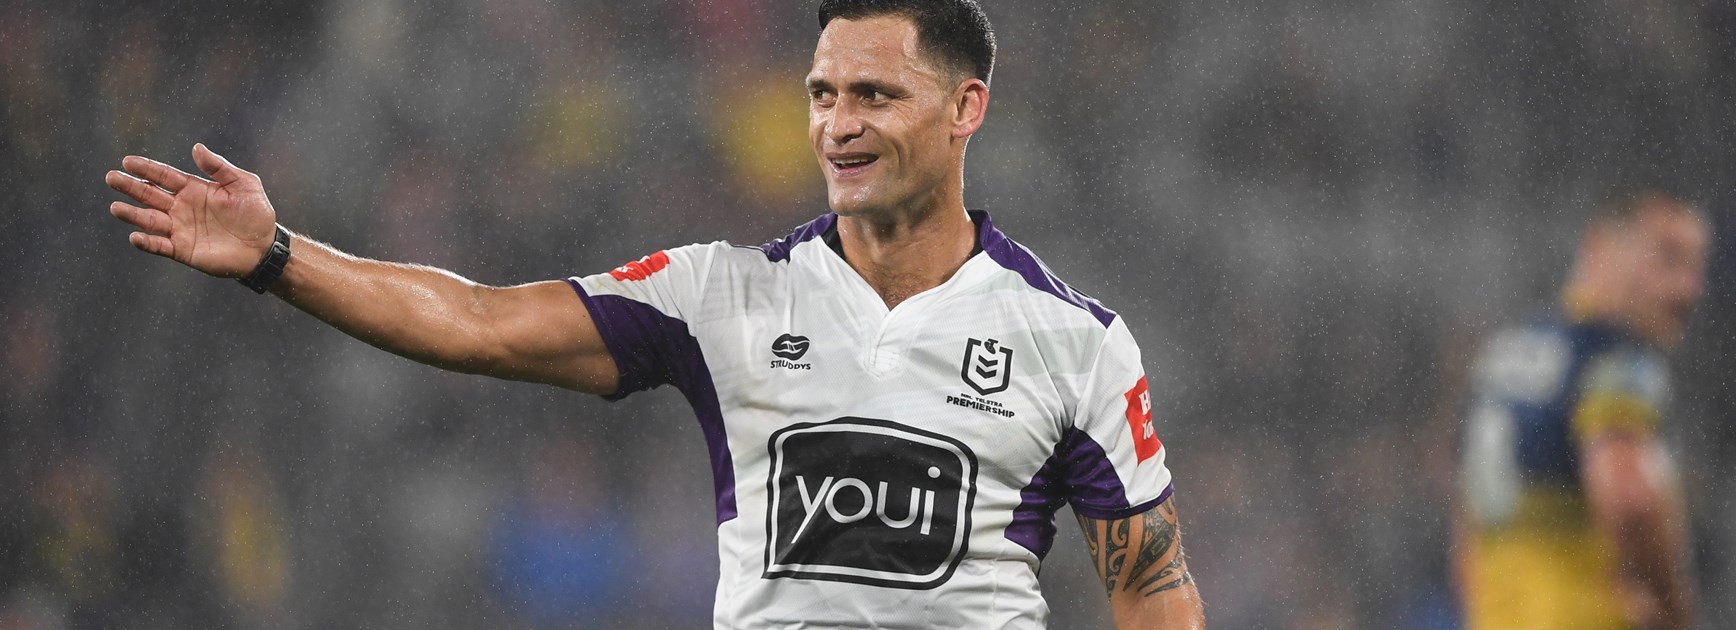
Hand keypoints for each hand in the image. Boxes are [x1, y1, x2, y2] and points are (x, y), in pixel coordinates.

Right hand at [105, 143, 277, 277]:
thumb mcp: (243, 183)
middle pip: (150, 194)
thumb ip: (219, 167)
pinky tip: (135, 236)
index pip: (163, 176)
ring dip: (132, 214)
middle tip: (111, 177)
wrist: (264, 246)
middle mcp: (181, 207)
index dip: (146, 168)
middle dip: (130, 186)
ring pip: (149, 219)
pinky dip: (147, 242)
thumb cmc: (256, 213)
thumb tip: (196, 147)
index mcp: (193, 189)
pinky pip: (160, 245)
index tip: (127, 161)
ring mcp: (180, 229)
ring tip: (115, 207)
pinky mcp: (182, 250)